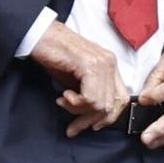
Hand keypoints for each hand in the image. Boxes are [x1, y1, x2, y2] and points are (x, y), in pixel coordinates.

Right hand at [30, 21, 129, 137]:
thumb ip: (89, 93)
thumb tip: (93, 118)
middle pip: (111, 105)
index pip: (122, 99)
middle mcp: (110, 63)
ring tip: (63, 102)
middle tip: (73, 127)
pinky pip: (90, 97)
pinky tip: (63, 96)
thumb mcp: (77, 78)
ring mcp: (102, 63)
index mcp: (110, 65)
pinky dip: (75, 103)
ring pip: (100, 104)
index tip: (91, 126)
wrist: (42, 35)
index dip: (107, 117)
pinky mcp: (89, 64)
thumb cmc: (56, 55)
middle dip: (90, 120)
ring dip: (78, 110)